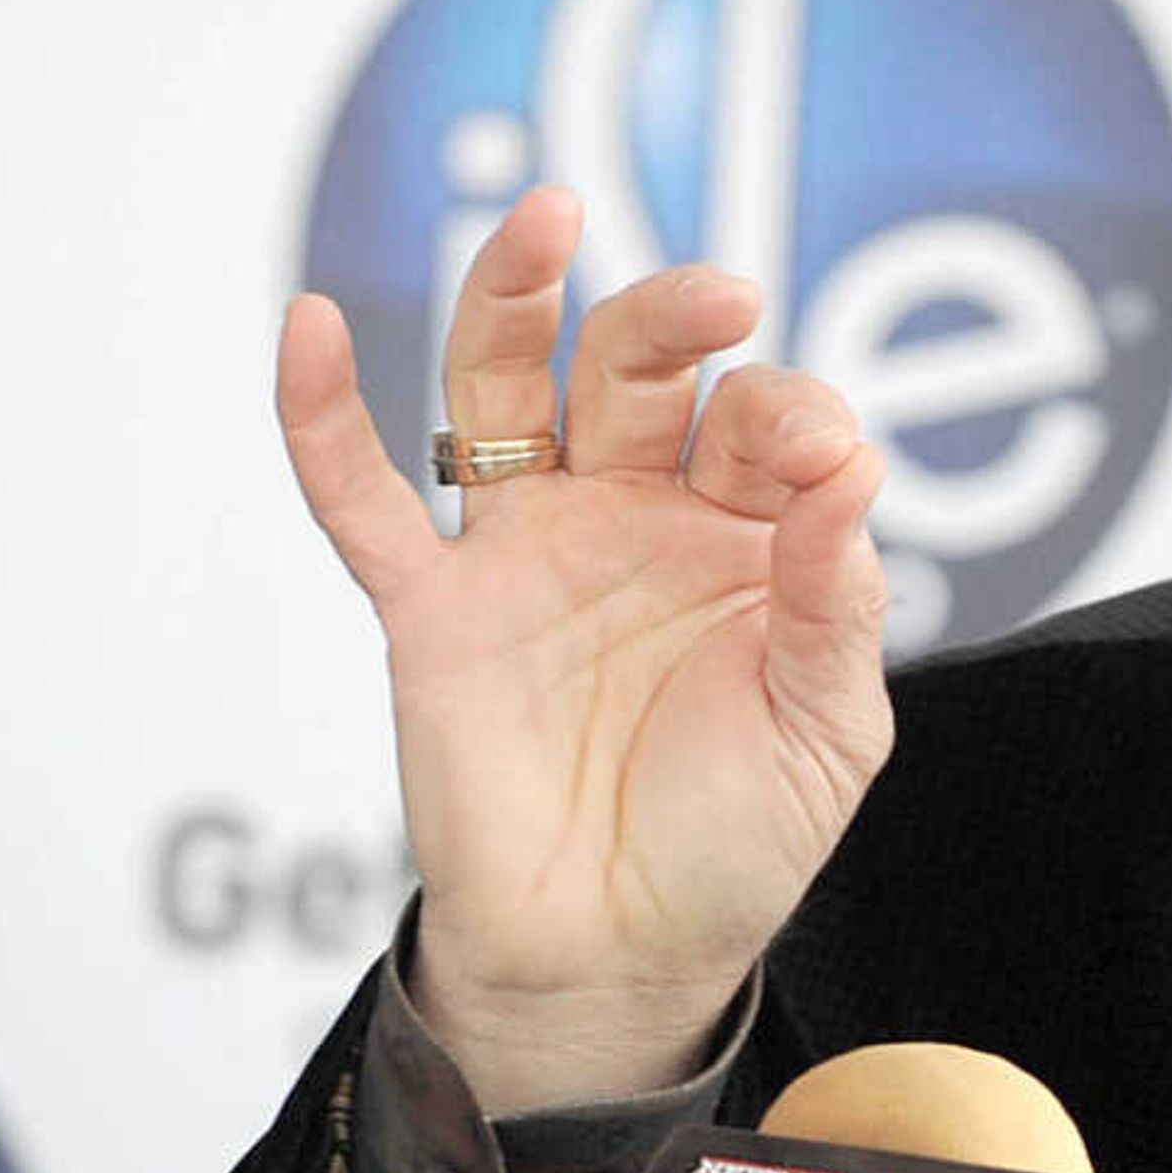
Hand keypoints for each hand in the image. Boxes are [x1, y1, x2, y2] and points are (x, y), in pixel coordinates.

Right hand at [277, 186, 892, 1112]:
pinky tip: (315, 322)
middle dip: (673, 322)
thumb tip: (856, 471)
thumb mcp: (826, 730)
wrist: (622, 957)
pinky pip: (361, 498)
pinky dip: (322, 412)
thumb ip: (839, 604)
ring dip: (514, 295)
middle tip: (719, 298)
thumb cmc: (737, 839)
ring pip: (502, 389)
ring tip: (547, 215)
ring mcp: (527, 552)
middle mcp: (634, 517)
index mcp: (746, 536)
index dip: (792, 421)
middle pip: (637, 372)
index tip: (820, 456)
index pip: (764, 429)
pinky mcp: (432, 610)